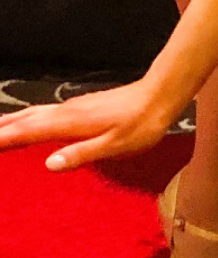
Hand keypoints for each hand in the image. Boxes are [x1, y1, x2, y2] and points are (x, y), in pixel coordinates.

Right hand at [0, 77, 174, 172]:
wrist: (161, 94)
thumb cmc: (141, 124)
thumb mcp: (115, 146)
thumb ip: (82, 154)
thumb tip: (47, 163)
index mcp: (70, 123)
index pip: (28, 131)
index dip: (3, 139)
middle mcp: (66, 112)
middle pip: (25, 119)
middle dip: (1, 128)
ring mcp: (73, 107)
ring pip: (34, 113)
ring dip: (10, 122)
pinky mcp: (81, 107)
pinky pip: (45, 113)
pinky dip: (27, 119)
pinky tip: (29, 124)